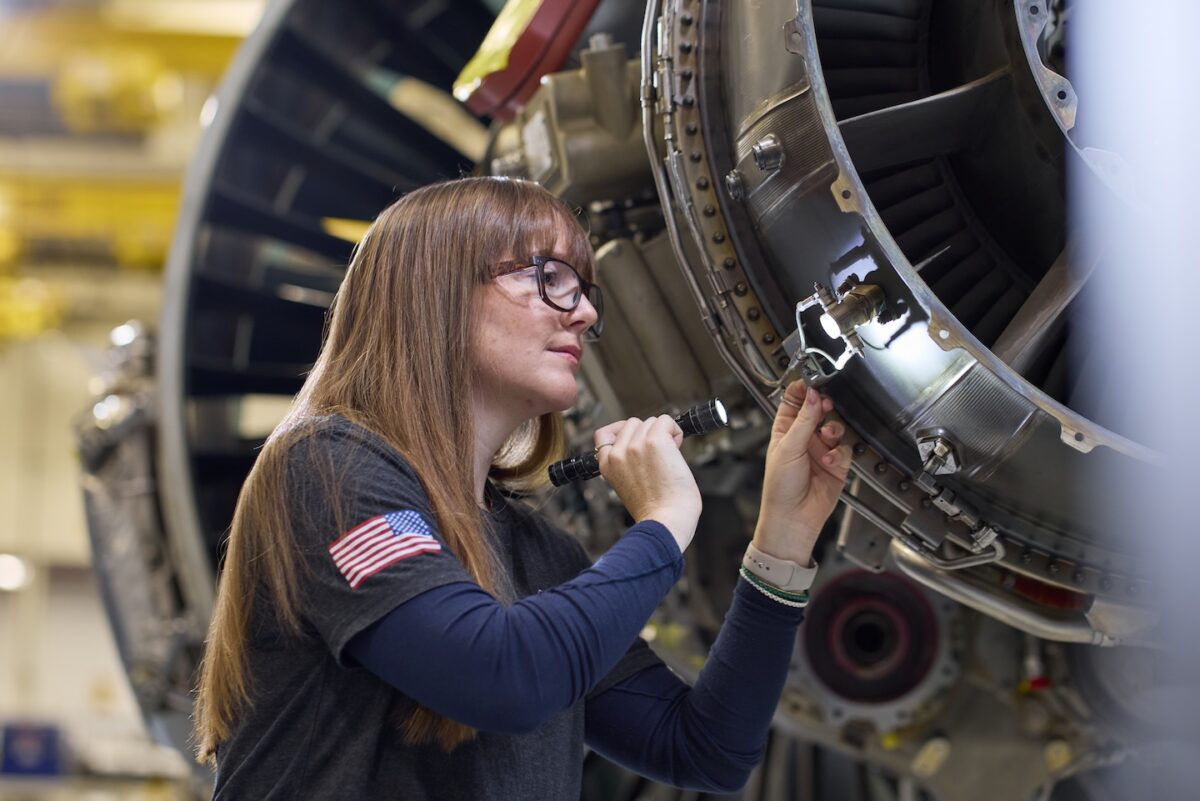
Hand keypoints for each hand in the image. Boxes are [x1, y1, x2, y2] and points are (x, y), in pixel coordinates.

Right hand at [594, 415, 701, 552]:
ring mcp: (636, 445)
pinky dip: (675, 430)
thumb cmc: (655, 510)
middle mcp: (618, 452)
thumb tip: (642, 441)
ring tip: (670, 457)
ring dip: (664, 434)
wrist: (665, 521)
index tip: (637, 440)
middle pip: (633, 423)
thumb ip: (627, 463)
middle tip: (660, 456)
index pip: (604, 433)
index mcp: (607, 464)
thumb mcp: (626, 485)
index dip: (623, 432)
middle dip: (648, 435)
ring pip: (651, 421)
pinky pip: (666, 420)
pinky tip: (678, 448)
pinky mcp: (655, 441)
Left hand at [753, 381, 851, 565]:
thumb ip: (804, 420)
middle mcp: (804, 437)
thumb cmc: (780, 487)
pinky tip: (830, 461)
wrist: (793, 518)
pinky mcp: (836, 464)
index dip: (803, 389)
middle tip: (826, 404)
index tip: (812, 380)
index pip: (794, 401)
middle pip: (819, 411)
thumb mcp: (788, 448)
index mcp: (785, 430)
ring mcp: (821, 450)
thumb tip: (812, 395)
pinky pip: (845, 449)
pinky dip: (839, 453)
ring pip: (836, 427)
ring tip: (828, 436)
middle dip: (824, 406)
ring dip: (834, 429)